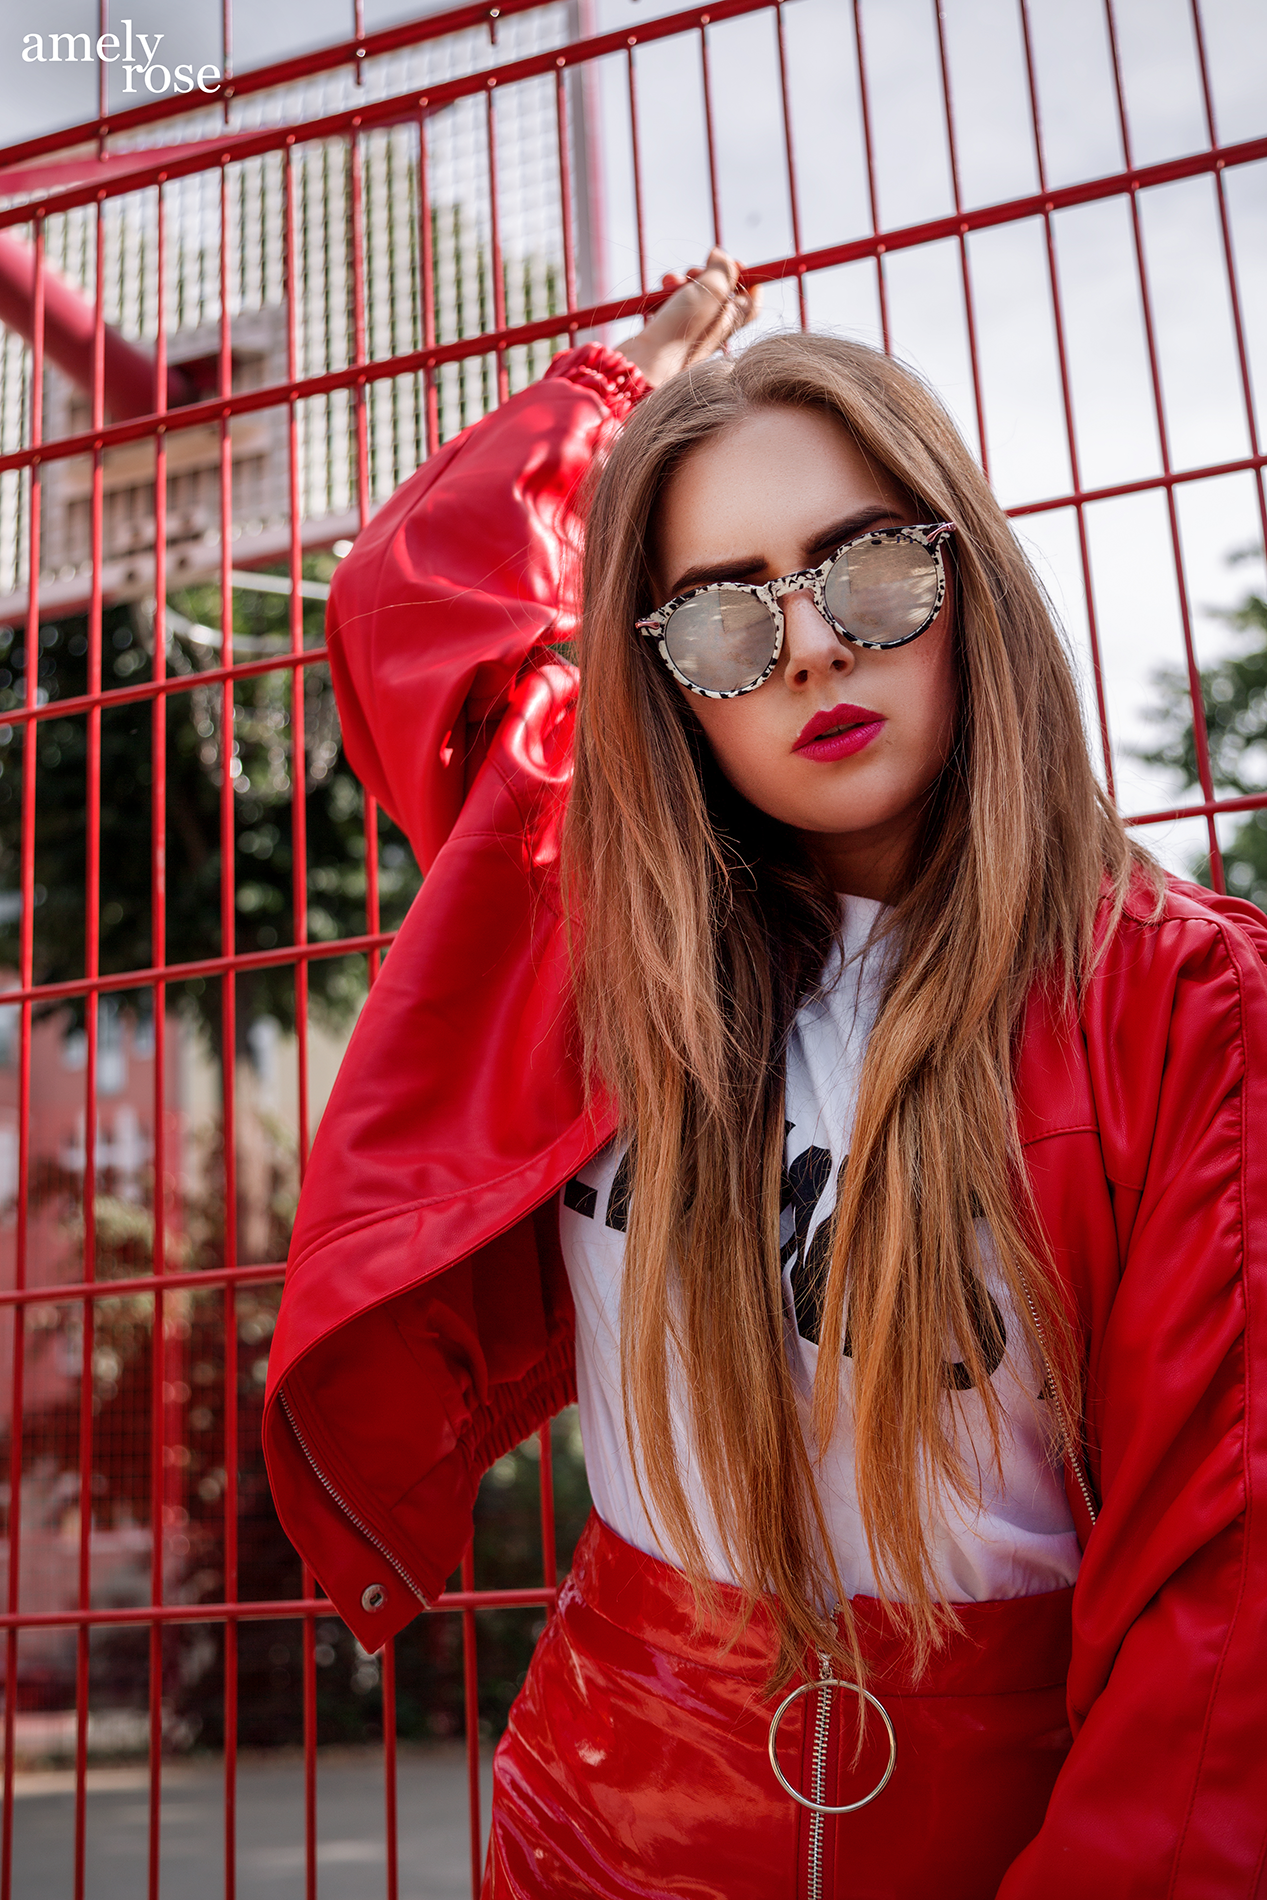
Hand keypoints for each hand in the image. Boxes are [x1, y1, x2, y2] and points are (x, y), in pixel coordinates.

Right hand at [619, 247, 759, 389]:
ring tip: (671, 282)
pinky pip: (670, 307)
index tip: (735, 265)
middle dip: (705, 274)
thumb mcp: (711, 292)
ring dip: (681, 282)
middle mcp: (713, 330)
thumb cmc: (680, 335)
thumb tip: (722, 255)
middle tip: (695, 271)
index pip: (752, 301)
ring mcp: (689, 332)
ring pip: (691, 296)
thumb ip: (722, 270)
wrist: (643, 367)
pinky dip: (666, 295)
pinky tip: (659, 294)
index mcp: (730, 323)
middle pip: (718, 293)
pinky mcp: (666, 334)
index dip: (747, 279)